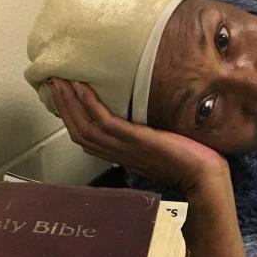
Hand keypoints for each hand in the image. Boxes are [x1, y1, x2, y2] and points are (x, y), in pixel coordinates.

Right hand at [49, 78, 228, 193]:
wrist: (204, 176)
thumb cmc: (188, 159)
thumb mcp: (159, 143)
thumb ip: (145, 132)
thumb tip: (142, 111)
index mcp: (121, 154)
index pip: (86, 137)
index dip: (70, 116)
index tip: (62, 94)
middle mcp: (118, 153)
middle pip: (78, 131)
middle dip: (62, 105)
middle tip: (52, 81)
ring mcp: (125, 148)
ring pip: (85, 127)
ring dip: (69, 102)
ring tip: (60, 80)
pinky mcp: (136, 141)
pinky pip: (105, 123)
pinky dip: (90, 105)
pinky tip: (83, 88)